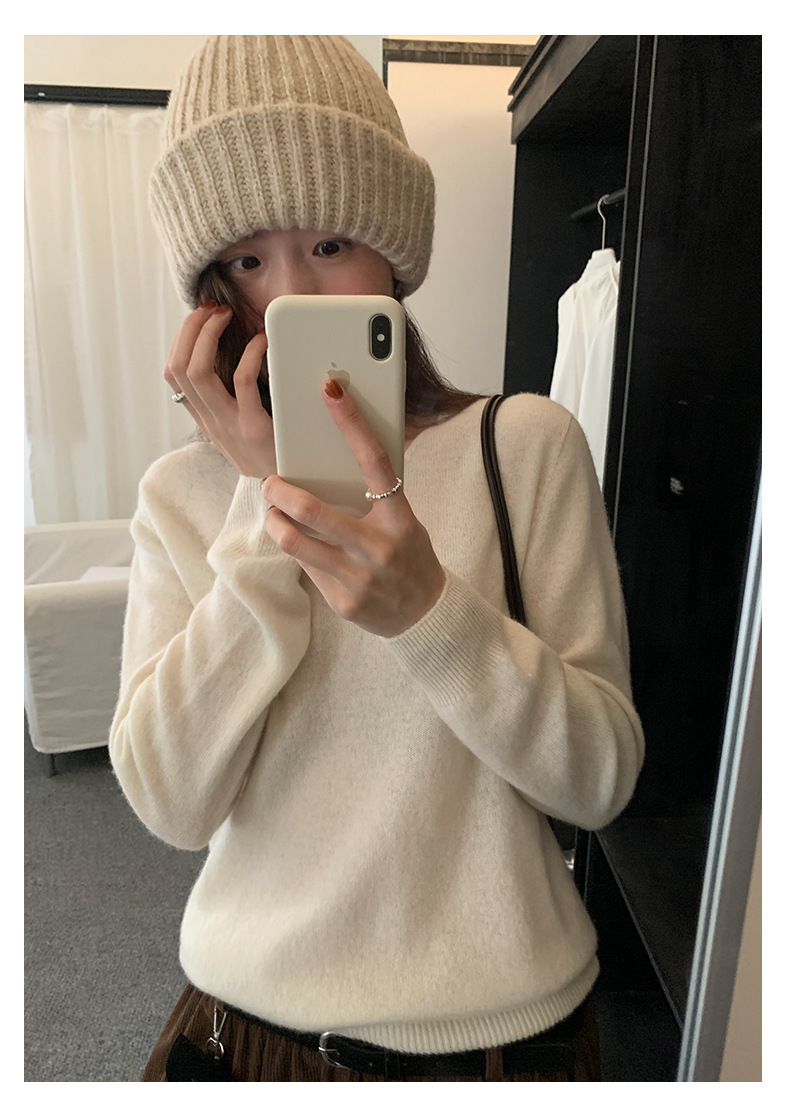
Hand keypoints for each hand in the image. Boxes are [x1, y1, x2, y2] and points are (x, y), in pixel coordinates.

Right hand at [163, 301, 275, 478]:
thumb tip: (234, 353)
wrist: (292, 495)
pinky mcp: (255, 429)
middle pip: (178, 366)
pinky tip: (262, 341)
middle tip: (213, 309)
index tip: (201, 318)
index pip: (173, 373)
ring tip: (227, 316)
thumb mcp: (243, 428)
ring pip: (196, 371)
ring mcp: (229, 426)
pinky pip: (241, 380)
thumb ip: (233, 398)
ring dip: (208, 333)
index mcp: (205, 419)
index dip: (182, 339)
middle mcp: (210, 422)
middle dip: (191, 328)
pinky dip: (250, 352)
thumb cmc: (274, 454)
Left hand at [262, 380, 445, 637]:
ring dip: (276, 522)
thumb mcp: (405, 523)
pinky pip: (306, 568)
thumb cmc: (409, 556)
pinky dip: (298, 551)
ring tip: (274, 513)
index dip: (351, 422)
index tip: (331, 390)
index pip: (375, 461)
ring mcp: (359, 578)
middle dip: (281, 492)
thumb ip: (376, 500)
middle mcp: (378, 547)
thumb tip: (334, 463)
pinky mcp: (343, 601)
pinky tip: (301, 545)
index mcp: (400, 518)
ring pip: (296, 542)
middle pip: (314, 511)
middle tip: (271, 483)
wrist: (425, 615)